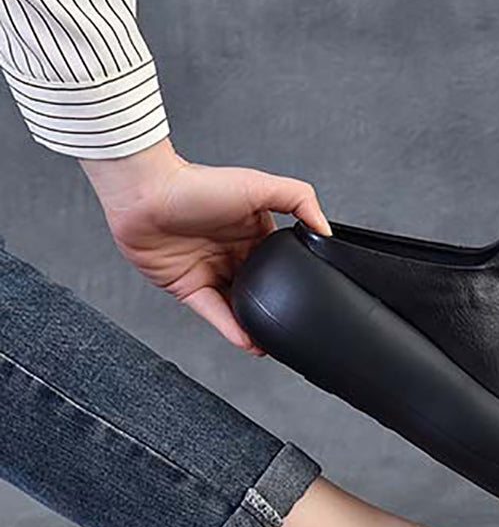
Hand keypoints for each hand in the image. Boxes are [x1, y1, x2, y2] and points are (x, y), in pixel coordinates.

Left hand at [80, 138, 330, 352]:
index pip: (278, 260)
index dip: (293, 278)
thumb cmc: (196, 184)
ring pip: (239, 305)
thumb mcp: (259, 185)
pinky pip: (215, 313)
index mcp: (251, 230)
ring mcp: (211, 272)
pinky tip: (248, 340)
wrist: (146, 195)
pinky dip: (231, 328)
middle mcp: (232, 252)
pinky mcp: (190, 288)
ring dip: (254, 325)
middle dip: (274, 307)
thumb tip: (325, 229)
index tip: (310, 294)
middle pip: (260, 286)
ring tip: (271, 343)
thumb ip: (299, 199)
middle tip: (291, 325)